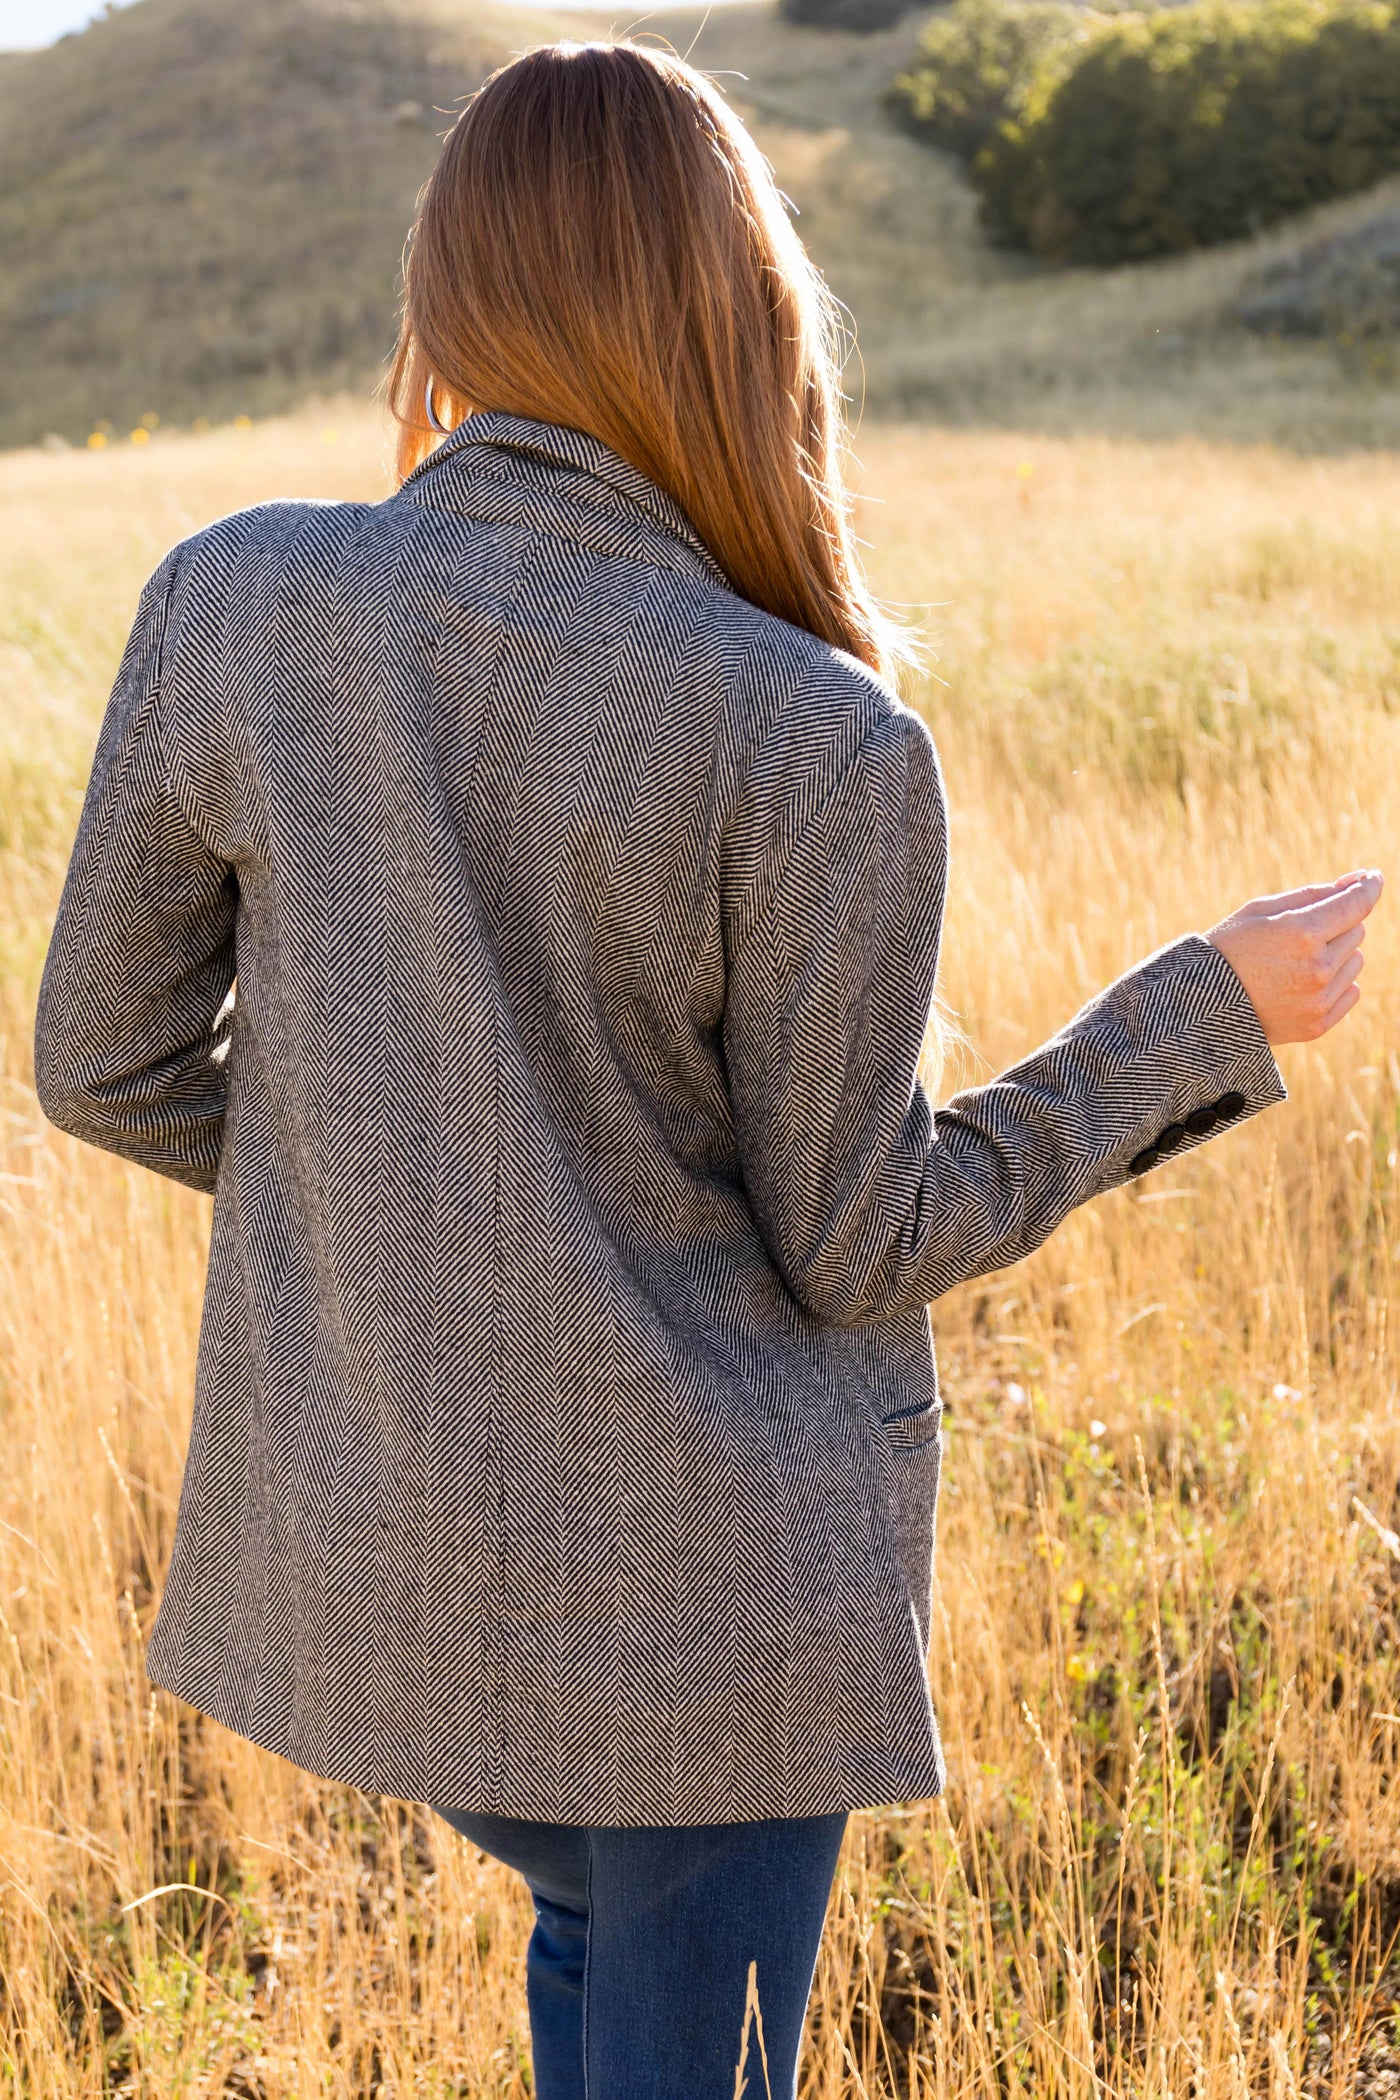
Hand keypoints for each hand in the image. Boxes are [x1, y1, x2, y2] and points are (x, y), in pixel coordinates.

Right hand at [1208, 869, 1382, 1044]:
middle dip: (1335, 925)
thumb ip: (1313, 894)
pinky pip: (1351, 991)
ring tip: (1295, 962)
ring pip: (1355, 960)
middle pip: (1356, 930)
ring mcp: (1320, 999)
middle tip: (1299, 934)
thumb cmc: (1229, 948)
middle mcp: (1318, 967)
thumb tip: (1357, 883)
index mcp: (1302, 932)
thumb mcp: (1261, 910)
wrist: (1201, 1006)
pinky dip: (1335, 983)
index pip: (1357, 903)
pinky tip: (1301, 984)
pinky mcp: (1319, 1024)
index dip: (1368, 886)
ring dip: (1336, 954)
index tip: (1372, 878)